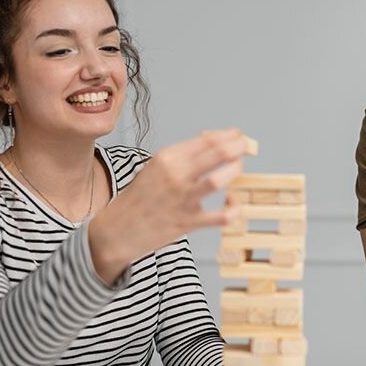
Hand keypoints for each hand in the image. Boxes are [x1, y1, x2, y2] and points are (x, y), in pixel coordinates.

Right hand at [89, 128, 249, 281]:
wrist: (117, 230)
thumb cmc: (140, 197)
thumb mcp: (156, 167)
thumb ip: (183, 156)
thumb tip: (214, 141)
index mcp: (167, 158)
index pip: (207, 140)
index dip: (229, 136)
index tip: (238, 137)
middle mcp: (175, 175)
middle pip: (218, 153)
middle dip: (239, 147)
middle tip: (248, 146)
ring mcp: (182, 199)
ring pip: (219, 180)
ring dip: (235, 171)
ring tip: (238, 170)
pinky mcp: (188, 222)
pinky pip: (222, 216)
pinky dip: (234, 209)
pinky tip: (233, 204)